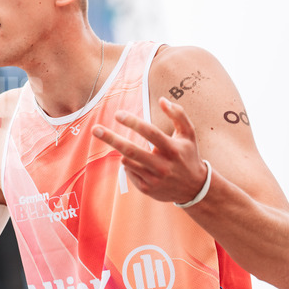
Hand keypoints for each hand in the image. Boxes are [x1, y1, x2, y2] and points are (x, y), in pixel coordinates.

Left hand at [92, 97, 208, 204]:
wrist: (194, 188)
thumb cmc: (188, 155)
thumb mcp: (188, 134)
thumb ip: (178, 114)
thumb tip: (162, 99)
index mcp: (172, 149)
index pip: (150, 133)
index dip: (133, 123)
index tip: (118, 114)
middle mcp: (163, 166)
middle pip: (131, 150)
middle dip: (111, 138)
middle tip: (95, 129)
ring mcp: (154, 179)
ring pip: (126, 161)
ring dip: (124, 152)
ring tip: (134, 150)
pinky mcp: (147, 189)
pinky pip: (128, 171)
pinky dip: (130, 164)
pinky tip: (142, 165)